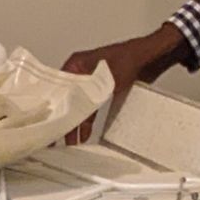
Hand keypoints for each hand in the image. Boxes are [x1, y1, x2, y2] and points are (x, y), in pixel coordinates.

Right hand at [61, 23, 186, 139]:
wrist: (152, 57)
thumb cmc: (131, 58)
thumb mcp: (106, 78)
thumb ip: (89, 91)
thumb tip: (75, 104)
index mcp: (76, 64)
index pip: (57, 90)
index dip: (52, 108)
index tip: (48, 124)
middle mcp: (80, 72)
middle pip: (65, 101)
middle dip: (61, 120)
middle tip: (53, 138)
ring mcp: (90, 82)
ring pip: (76, 107)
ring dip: (73, 124)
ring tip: (68, 142)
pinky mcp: (101, 91)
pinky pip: (89, 110)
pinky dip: (86, 122)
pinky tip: (83, 135)